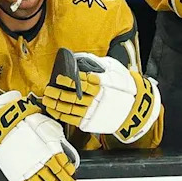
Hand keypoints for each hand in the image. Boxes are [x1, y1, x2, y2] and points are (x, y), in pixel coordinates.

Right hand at [0, 91, 78, 180]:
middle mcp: (42, 162)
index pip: (64, 168)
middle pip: (57, 179)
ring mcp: (30, 170)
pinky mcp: (17, 175)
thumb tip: (63, 146)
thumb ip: (57, 139)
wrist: (4, 125)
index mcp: (51, 151)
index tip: (72, 178)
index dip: (69, 175)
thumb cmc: (24, 121)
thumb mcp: (47, 126)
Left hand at [42, 50, 161, 142]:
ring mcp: (92, 111)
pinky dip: (60, 115)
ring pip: (69, 108)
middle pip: (72, 95)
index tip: (59, 78)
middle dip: (57, 92)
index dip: (68, 80)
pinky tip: (53, 110)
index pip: (80, 82)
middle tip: (48, 89)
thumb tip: (79, 58)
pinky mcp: (90, 122)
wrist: (135, 109)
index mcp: (101, 84)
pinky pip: (72, 119)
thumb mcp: (113, 70)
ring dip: (55, 104)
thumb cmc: (123, 87)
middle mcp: (95, 98)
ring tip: (47, 99)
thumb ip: (96, 64)